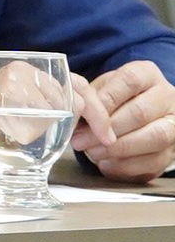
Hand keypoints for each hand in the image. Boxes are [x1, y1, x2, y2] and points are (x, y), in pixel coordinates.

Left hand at [75, 60, 174, 181]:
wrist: (135, 113)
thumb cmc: (114, 99)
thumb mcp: (101, 88)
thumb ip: (90, 97)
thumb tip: (75, 114)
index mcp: (148, 75)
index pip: (129, 81)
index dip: (105, 99)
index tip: (84, 113)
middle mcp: (167, 98)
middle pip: (141, 112)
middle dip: (107, 129)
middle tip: (80, 139)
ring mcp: (174, 125)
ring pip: (155, 137)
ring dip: (119, 149)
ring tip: (92, 152)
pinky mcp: (171, 152)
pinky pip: (154, 162)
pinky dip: (126, 165)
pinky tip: (106, 163)